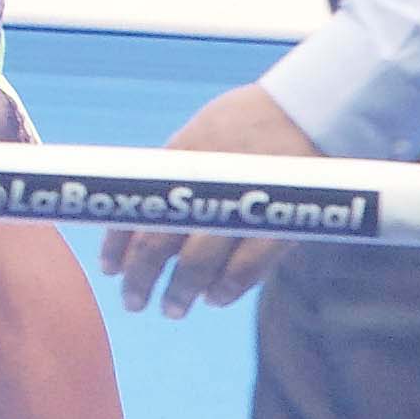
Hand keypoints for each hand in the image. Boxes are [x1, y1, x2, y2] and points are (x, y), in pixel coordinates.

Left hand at [98, 81, 326, 318]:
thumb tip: (149, 208)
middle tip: (133, 301)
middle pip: (157, 244)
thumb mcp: (201, 134)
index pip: (135, 211)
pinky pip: (246, 268)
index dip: (117, 244)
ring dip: (180, 291)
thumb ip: (179, 170)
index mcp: (178, 162)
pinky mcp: (276, 225)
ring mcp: (237, 208)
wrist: (310, 109)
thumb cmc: (253, 119)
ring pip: (196, 264)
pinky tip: (214, 299)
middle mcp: (201, 187)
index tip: (109, 269)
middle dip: (140, 278)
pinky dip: (227, 288)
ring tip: (171, 308)